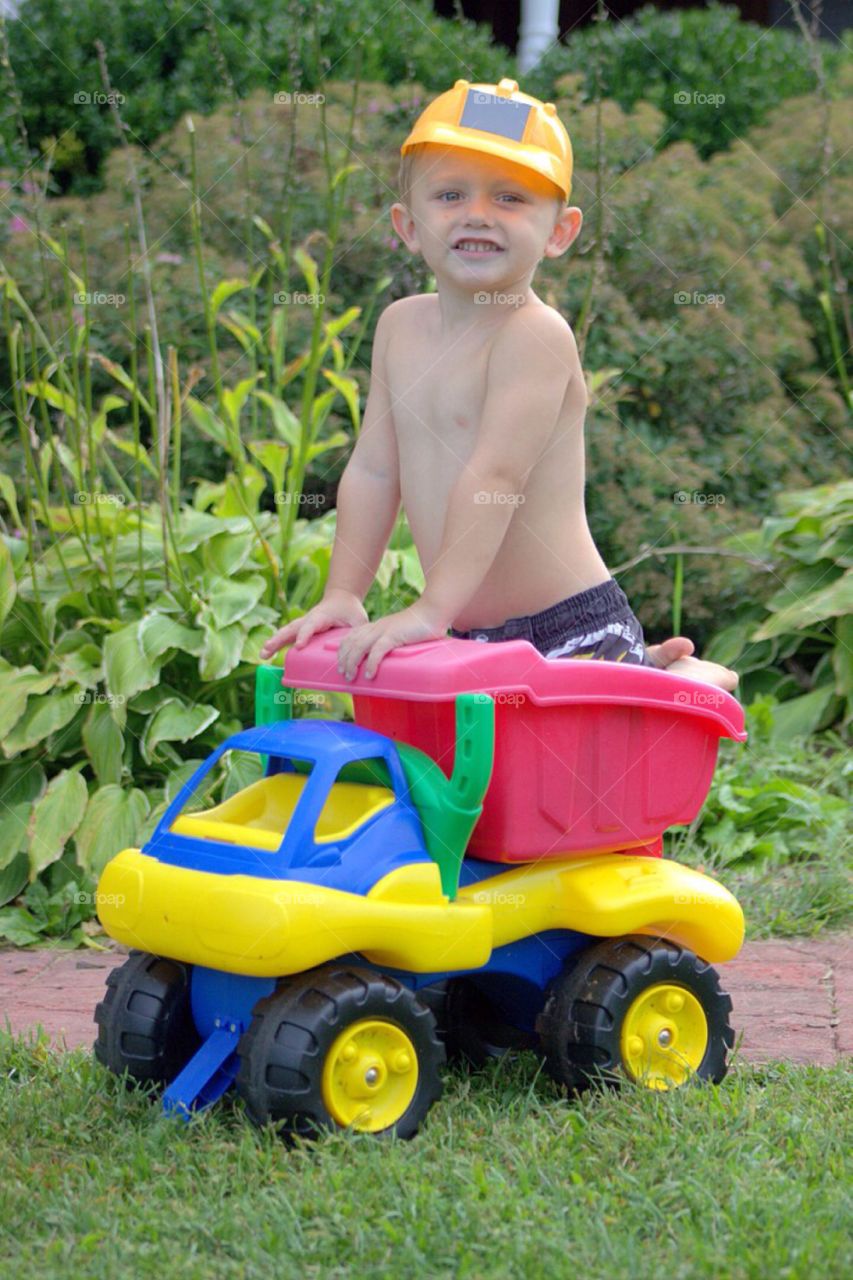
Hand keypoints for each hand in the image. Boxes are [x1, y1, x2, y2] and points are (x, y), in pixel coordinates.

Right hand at [260, 589, 368, 659]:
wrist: (341, 598)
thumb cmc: (350, 610)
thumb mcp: (358, 620)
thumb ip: (357, 634)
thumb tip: (355, 651)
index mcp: (323, 616)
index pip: (312, 625)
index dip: (305, 635)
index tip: (299, 646)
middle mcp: (309, 619)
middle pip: (292, 628)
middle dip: (280, 639)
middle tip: (268, 649)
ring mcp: (303, 624)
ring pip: (287, 632)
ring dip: (274, 642)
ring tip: (263, 654)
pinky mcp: (301, 630)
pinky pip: (287, 637)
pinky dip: (277, 644)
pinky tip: (267, 655)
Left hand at [336, 601, 450, 680]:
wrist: (433, 611)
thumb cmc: (421, 625)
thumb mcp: (401, 633)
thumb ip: (394, 642)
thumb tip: (391, 658)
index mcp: (377, 625)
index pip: (352, 636)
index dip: (343, 649)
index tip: (341, 663)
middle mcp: (376, 627)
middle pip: (351, 642)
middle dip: (344, 659)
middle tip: (344, 674)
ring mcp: (384, 630)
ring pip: (359, 647)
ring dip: (352, 663)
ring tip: (351, 676)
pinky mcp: (394, 635)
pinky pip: (377, 650)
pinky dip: (371, 663)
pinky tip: (370, 674)